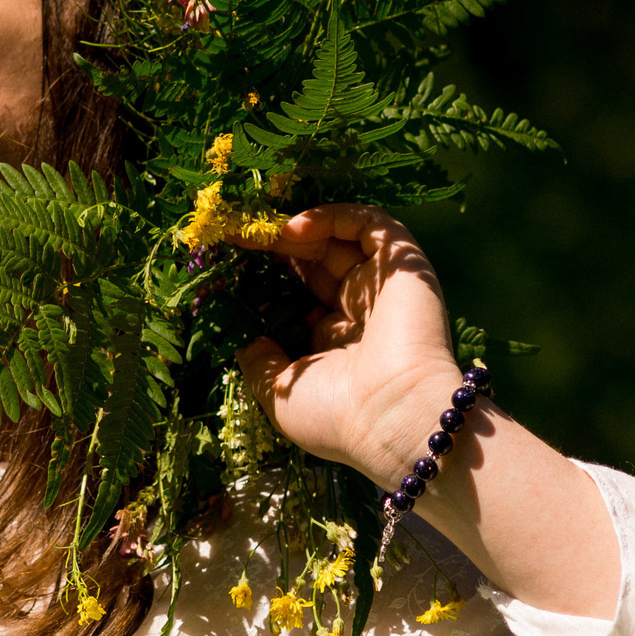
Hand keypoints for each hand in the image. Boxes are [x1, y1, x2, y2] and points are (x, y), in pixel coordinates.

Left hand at [236, 203, 464, 489]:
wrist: (394, 418)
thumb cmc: (336, 417)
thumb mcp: (280, 393)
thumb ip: (259, 361)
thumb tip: (244, 338)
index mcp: (335, 342)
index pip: (300, 292)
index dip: (267, 275)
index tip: (229, 264)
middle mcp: (360, 311)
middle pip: (314, 260)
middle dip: (275, 246)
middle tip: (235, 235)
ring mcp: (382, 287)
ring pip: (339, 238)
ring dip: (297, 229)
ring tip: (260, 231)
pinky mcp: (405, 266)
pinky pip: (372, 225)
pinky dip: (334, 217)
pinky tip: (295, 228)